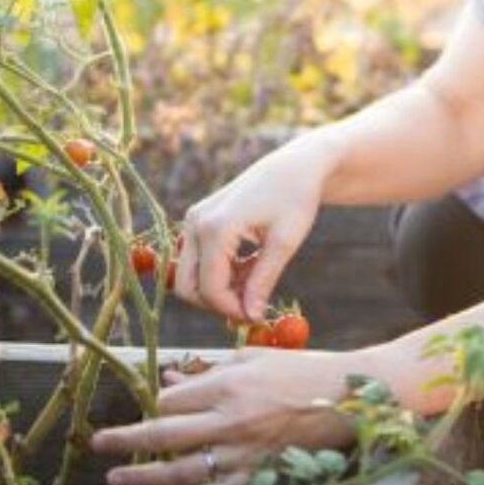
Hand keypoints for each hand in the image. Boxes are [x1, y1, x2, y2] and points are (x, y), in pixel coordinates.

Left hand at [90, 348, 360, 484]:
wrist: (346, 397)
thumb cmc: (301, 369)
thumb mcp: (254, 358)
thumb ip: (210, 371)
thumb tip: (171, 379)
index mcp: (231, 383)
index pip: (173, 399)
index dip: (159, 401)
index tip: (156, 402)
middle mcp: (231, 419)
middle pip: (166, 433)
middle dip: (126, 439)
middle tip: (100, 443)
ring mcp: (244, 451)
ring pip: (182, 470)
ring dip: (145, 476)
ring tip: (118, 479)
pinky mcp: (258, 474)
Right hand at [174, 140, 325, 321]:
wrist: (295, 166)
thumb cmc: (296, 199)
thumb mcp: (284, 243)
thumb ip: (263, 281)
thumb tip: (250, 318)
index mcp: (216, 228)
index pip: (211, 289)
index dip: (232, 311)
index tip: (258, 318)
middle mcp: (196, 223)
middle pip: (188, 286)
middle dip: (218, 304)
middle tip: (252, 308)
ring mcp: (193, 219)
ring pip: (190, 275)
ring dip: (219, 287)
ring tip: (258, 280)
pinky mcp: (198, 220)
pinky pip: (198, 259)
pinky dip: (220, 271)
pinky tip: (251, 265)